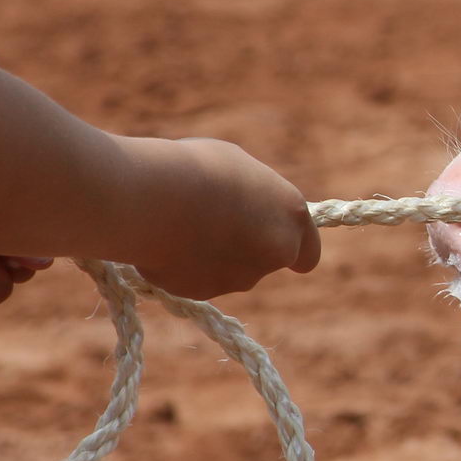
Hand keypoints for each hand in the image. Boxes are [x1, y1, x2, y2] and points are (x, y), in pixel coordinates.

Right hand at [128, 138, 320, 300]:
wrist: (153, 198)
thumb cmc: (195, 168)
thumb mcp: (238, 168)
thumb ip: (254, 198)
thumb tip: (249, 208)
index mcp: (291, 217)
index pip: (308, 254)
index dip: (292, 249)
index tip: (277, 245)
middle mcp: (275, 252)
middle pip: (267, 262)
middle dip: (248, 251)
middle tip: (216, 226)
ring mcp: (240, 277)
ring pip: (230, 273)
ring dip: (214, 257)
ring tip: (182, 224)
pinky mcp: (203, 292)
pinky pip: (195, 279)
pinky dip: (184, 267)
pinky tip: (165, 241)